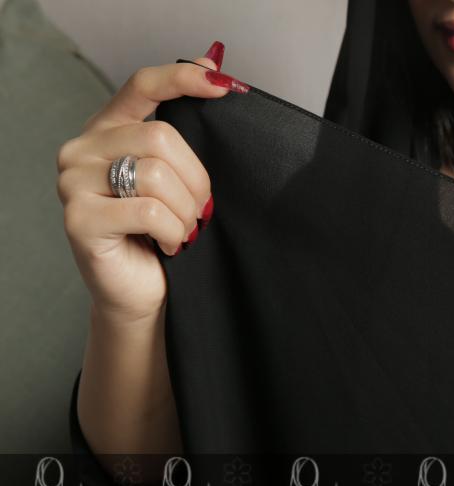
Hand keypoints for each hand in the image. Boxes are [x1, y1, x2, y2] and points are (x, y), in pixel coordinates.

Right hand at [57, 41, 247, 325]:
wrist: (144, 292)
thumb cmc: (162, 234)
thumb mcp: (179, 179)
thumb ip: (187, 132)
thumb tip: (215, 69)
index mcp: (109, 129)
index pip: (143, 85)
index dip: (183, 78)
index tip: (223, 85)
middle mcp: (83, 148)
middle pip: (161, 138)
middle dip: (196, 181)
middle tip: (199, 212)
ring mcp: (73, 182)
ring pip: (156, 175)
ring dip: (185, 212)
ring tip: (181, 232)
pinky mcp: (79, 217)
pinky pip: (148, 211)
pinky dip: (172, 232)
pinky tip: (167, 246)